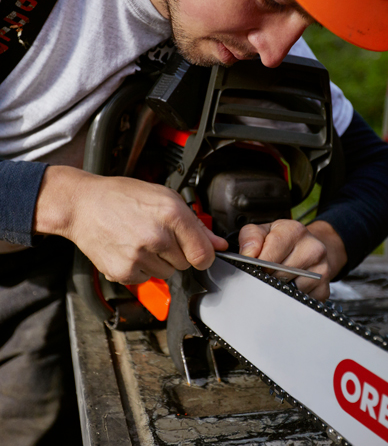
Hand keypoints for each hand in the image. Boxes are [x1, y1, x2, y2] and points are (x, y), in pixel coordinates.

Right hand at [34, 166, 227, 283]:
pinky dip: (141, 269)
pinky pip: (146, 279)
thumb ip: (195, 223)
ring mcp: (138, 257)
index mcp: (171, 214)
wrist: (82, 205)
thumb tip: (218, 243)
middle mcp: (156, 237)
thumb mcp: (164, 197)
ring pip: (167, 273)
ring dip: (159, 262)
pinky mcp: (123, 272)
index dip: (204, 255)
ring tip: (141, 241)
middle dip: (177, 253)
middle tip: (159, 235)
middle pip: (185, 264)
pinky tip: (130, 250)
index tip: (198, 252)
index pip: (203, 253)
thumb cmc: (122, 196)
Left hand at [238, 219, 346, 301]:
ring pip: (289, 290)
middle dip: (267, 277)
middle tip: (264, 273)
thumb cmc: (283, 241)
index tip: (253, 267)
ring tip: (278, 278)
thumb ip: (250, 237)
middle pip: (279, 275)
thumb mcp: (264, 231)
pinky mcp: (324, 288)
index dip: (257, 265)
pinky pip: (300, 301)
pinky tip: (290, 286)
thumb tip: (247, 254)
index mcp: (294, 231)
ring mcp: (321, 269)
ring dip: (278, 289)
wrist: (309, 247)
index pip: (269, 256)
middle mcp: (312, 248)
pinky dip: (291, 298)